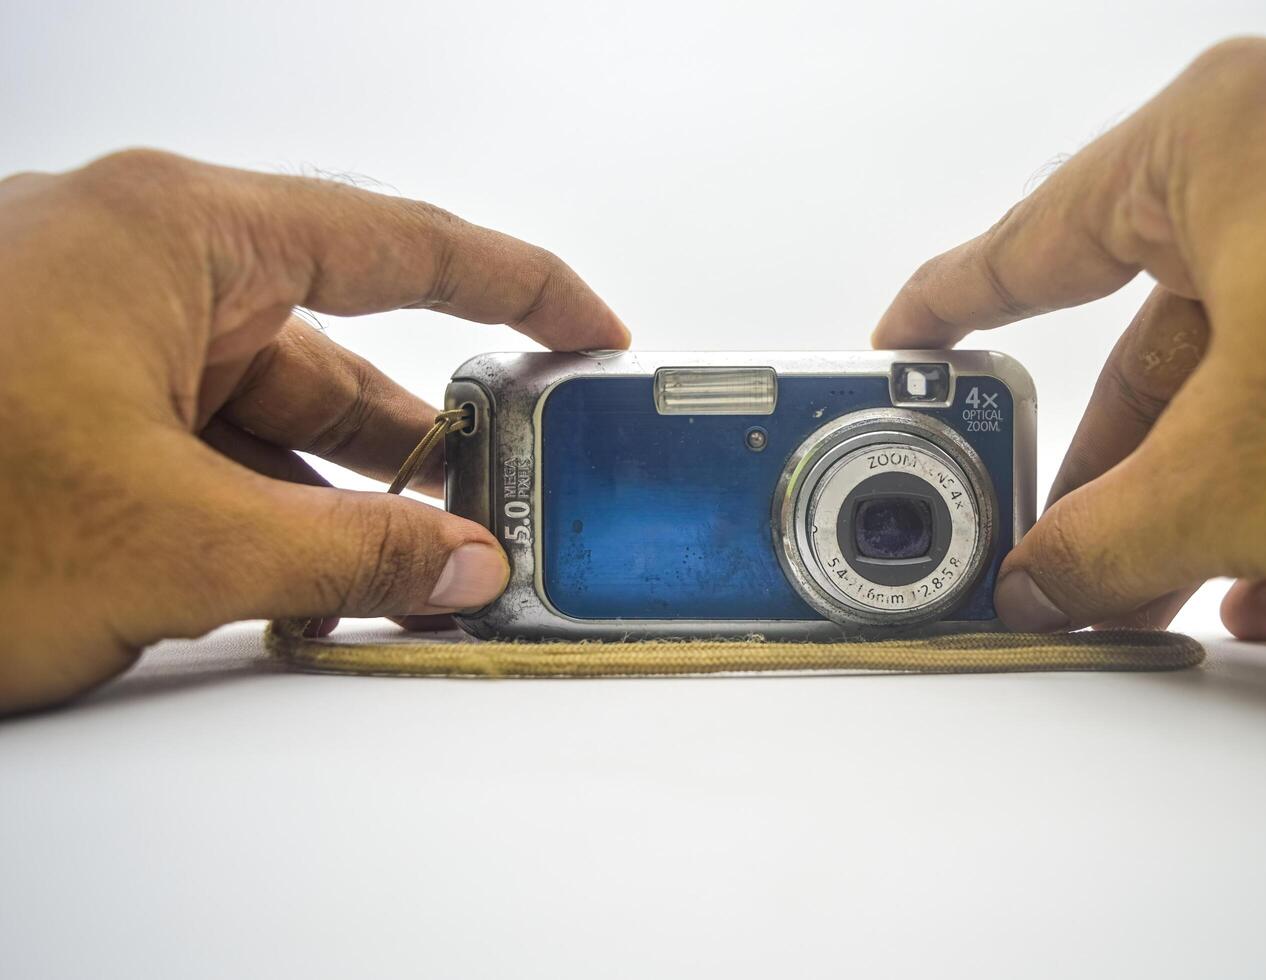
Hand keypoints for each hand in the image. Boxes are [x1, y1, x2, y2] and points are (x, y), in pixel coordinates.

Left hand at [0, 150, 627, 713]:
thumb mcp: (165, 537)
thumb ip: (343, 551)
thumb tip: (462, 564)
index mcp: (177, 235)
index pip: (403, 245)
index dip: (520, 289)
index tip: (591, 332)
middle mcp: (138, 267)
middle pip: (334, 347)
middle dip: (418, 441)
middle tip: (502, 505)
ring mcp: (89, 336)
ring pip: (260, 416)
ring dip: (328, 499)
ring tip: (400, 575)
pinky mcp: (52, 402)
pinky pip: (193, 450)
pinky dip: (249, 515)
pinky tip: (291, 584)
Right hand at [873, 36, 1265, 637]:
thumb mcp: (1238, 481)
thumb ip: (1101, 538)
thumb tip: (1038, 580)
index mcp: (1235, 137)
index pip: (1040, 234)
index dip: (954, 302)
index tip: (908, 342)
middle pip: (1160, 317)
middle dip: (1112, 455)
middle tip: (1049, 537)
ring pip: (1258, 353)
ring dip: (1206, 482)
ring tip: (1163, 585)